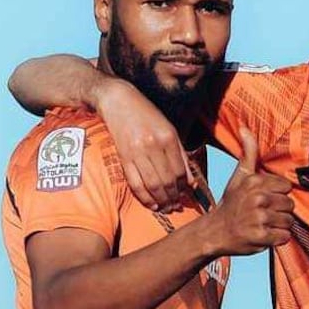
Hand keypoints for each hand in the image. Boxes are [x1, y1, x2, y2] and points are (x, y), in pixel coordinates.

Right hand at [95, 77, 190, 212]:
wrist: (117, 101)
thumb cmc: (147, 115)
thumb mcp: (169, 129)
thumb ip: (181, 155)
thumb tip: (190, 182)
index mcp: (168, 137)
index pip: (180, 170)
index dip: (184, 187)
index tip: (186, 195)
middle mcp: (153, 145)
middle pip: (167, 180)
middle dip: (174, 197)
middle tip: (177, 207)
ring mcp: (136, 152)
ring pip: (152, 184)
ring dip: (162, 200)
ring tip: (167, 208)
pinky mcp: (123, 156)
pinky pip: (135, 183)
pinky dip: (144, 197)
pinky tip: (153, 204)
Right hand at [207, 128, 293, 255]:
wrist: (214, 232)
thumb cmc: (232, 203)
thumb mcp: (239, 176)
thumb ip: (248, 153)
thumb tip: (245, 128)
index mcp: (255, 182)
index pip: (286, 187)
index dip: (277, 194)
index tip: (264, 199)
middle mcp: (257, 198)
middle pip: (290, 205)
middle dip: (279, 211)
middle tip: (262, 213)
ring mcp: (259, 218)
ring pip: (288, 222)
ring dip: (279, 226)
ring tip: (263, 224)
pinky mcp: (261, 236)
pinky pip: (284, 237)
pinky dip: (277, 239)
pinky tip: (263, 235)